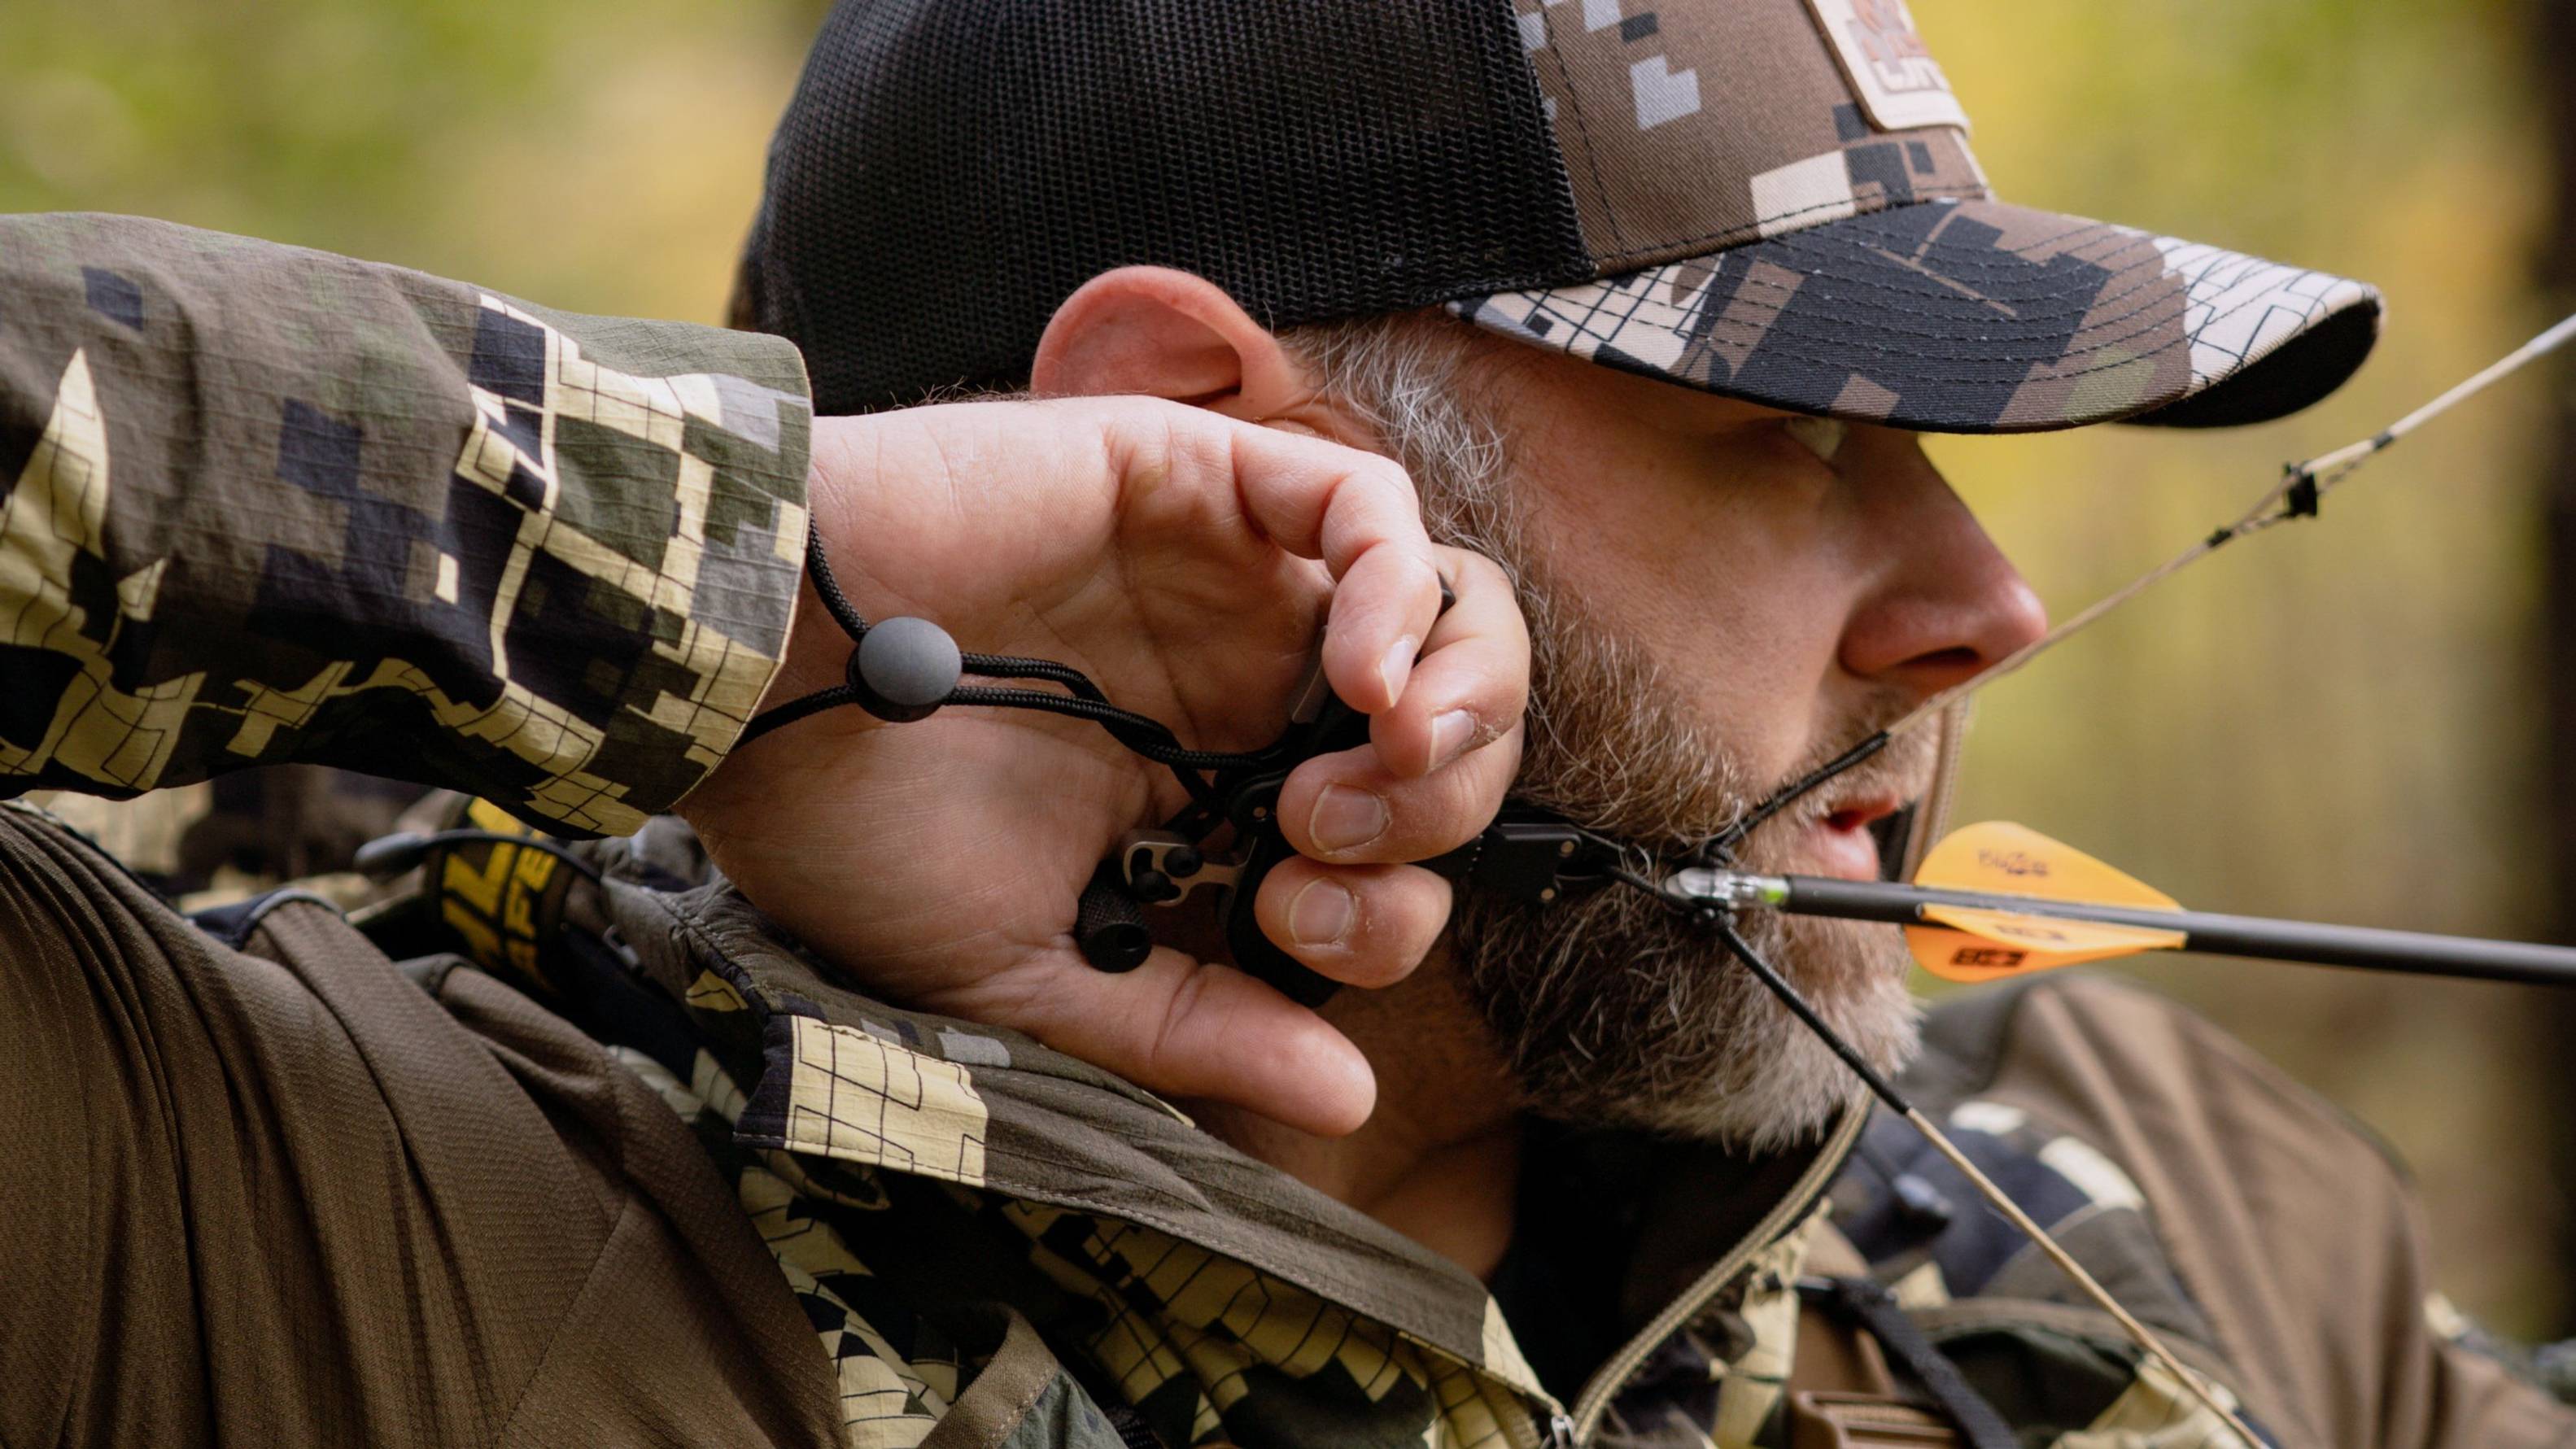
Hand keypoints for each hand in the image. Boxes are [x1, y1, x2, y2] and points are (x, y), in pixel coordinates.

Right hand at [678, 397, 1526, 1134]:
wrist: (738, 684)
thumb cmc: (850, 828)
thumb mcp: (1030, 967)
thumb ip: (1191, 1025)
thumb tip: (1350, 1097)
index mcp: (1209, 803)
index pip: (1385, 854)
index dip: (1386, 907)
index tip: (1286, 922)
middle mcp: (1238, 687)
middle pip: (1446, 732)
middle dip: (1441, 809)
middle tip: (1333, 843)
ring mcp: (1224, 579)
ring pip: (1439, 607)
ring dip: (1451, 698)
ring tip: (1375, 761)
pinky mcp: (1194, 478)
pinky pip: (1360, 502)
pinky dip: (1398, 586)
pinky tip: (1359, 677)